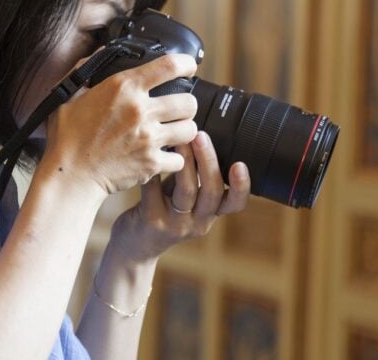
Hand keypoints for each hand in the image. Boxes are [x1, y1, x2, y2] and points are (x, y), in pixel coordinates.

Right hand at [41, 54, 198, 196]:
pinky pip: (180, 159)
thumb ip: (86, 69)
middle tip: (177, 109)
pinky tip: (163, 156)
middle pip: (189, 101)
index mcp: (123, 87)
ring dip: (183, 130)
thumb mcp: (69, 94)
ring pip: (190, 129)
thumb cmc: (67, 137)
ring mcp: (148, 138)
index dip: (186, 64)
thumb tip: (102, 52)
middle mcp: (140, 110)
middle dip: (186, 104)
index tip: (188, 68)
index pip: (169, 65)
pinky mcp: (151, 163)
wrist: (69, 176)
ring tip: (173, 132)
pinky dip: (173, 159)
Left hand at [109, 131, 250, 262]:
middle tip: (201, 135)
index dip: (242, 186)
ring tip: (179, 140)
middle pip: (212, 191)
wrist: (136, 244)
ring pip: (186, 190)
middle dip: (209, 160)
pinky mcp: (152, 222)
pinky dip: (153, 170)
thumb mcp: (187, 197)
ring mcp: (175, 224)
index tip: (240, 163)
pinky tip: (149, 153)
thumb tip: (202, 134)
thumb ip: (198, 175)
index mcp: (211, 213)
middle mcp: (198, 222)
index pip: (236, 203)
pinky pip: (154, 191)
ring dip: (185, 161)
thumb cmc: (164, 208)